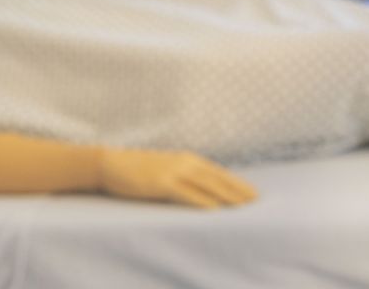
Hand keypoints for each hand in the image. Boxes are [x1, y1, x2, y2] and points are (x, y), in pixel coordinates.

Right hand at [99, 148, 256, 208]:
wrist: (113, 164)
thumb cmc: (140, 169)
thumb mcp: (168, 168)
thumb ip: (185, 175)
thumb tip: (203, 187)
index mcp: (188, 159)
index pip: (219, 172)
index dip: (237, 183)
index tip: (252, 193)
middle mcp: (186, 163)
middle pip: (218, 178)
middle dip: (238, 190)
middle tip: (255, 201)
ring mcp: (174, 172)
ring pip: (207, 185)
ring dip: (227, 196)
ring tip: (242, 206)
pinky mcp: (162, 183)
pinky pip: (187, 194)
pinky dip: (203, 201)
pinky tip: (215, 209)